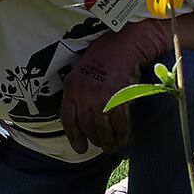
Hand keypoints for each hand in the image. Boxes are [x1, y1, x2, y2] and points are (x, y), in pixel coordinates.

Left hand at [61, 22, 168, 153]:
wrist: (123, 44)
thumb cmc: (104, 56)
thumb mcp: (82, 72)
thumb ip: (79, 92)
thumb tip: (82, 116)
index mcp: (71, 87)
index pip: (69, 120)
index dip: (75, 138)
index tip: (80, 149)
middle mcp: (83, 94)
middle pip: (87, 127)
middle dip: (96, 140)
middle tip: (102, 147)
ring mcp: (101, 97)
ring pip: (103, 128)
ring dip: (109, 141)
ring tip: (113, 147)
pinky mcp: (119, 98)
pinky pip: (120, 123)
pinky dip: (122, 134)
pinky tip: (124, 139)